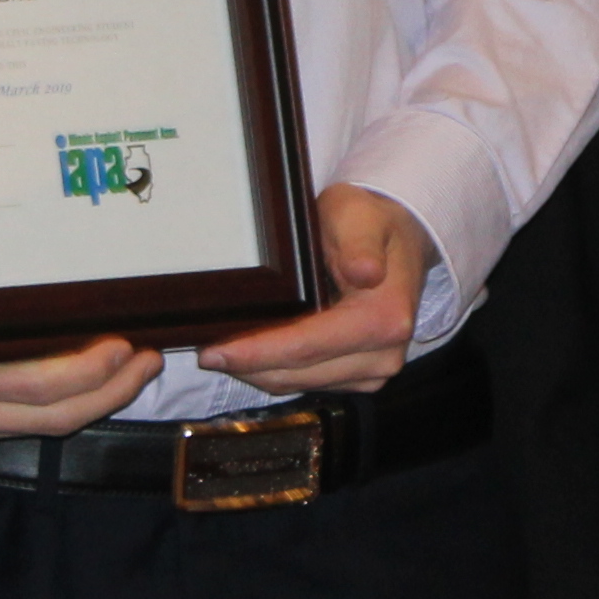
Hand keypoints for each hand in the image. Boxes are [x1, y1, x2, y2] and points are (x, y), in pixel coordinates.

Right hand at [0, 338, 160, 439]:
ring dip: (99, 399)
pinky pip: (27, 425)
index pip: (40, 384)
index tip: (123, 341)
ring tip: (134, 369)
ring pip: (48, 426)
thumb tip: (70, 294)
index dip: (90, 370)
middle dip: (111, 389)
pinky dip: (67, 405)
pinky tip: (93, 382)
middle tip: (146, 357)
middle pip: (54, 414)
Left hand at [196, 186, 433, 390]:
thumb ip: (360, 243)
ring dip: (258, 372)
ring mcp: (374, 370)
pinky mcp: (361, 375)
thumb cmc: (367, 222)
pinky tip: (251, 354)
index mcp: (383, 319)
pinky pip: (310, 382)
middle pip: (299, 373)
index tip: (214, 352)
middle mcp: (383, 355)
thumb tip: (366, 272)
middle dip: (248, 367)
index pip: (307, 346)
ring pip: (300, 384)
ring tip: (220, 352)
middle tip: (204, 351)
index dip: (258, 353)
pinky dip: (277, 370)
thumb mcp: (357, 215)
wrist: (394, 237)